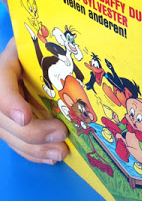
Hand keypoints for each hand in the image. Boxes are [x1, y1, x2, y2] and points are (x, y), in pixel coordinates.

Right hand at [0, 38, 67, 162]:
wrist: (30, 54)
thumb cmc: (42, 45)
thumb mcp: (43, 43)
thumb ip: (53, 50)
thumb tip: (76, 57)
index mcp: (4, 65)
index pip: (1, 87)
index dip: (10, 104)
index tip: (25, 118)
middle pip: (5, 118)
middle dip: (33, 132)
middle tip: (61, 134)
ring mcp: (2, 110)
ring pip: (11, 135)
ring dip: (36, 148)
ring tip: (60, 152)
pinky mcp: (9, 124)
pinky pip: (16, 142)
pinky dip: (34, 152)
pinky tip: (51, 157)